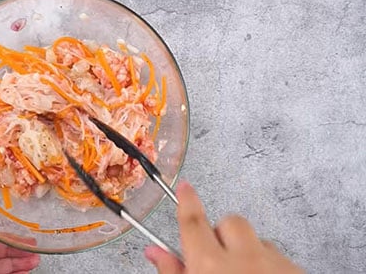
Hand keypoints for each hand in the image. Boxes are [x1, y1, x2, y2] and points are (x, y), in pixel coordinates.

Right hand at [144, 182, 303, 273]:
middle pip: (228, 222)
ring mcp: (274, 264)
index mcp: (210, 266)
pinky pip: (278, 257)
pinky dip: (267, 266)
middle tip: (215, 260)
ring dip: (246, 252)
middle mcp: (244, 258)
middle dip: (220, 234)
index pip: (193, 221)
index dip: (187, 200)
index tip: (185, 187)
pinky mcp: (296, 272)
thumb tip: (154, 252)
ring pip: (256, 240)